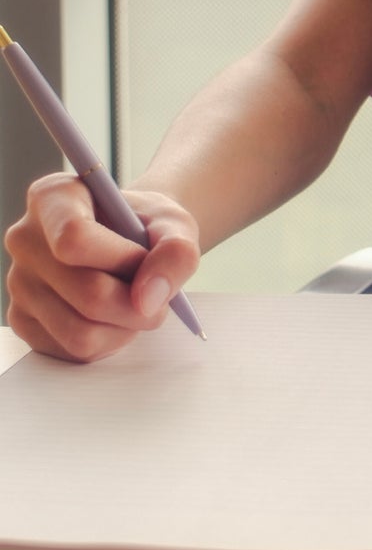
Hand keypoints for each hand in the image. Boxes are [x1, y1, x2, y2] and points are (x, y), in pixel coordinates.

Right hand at [4, 174, 200, 362]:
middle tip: (158, 295)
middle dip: (138, 304)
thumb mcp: (174, 224)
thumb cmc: (146, 227)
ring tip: (136, 303)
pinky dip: (108, 341)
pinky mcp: (23, 321)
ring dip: (126, 327)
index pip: (74, 238)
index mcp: (52, 198)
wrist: (130, 241)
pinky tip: (114, 316)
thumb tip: (149, 300)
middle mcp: (25, 238)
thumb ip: (176, 251)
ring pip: (81, 332)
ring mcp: (18, 283)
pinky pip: (74, 351)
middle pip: (87, 293)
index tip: (146, 257)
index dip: (123, 259)